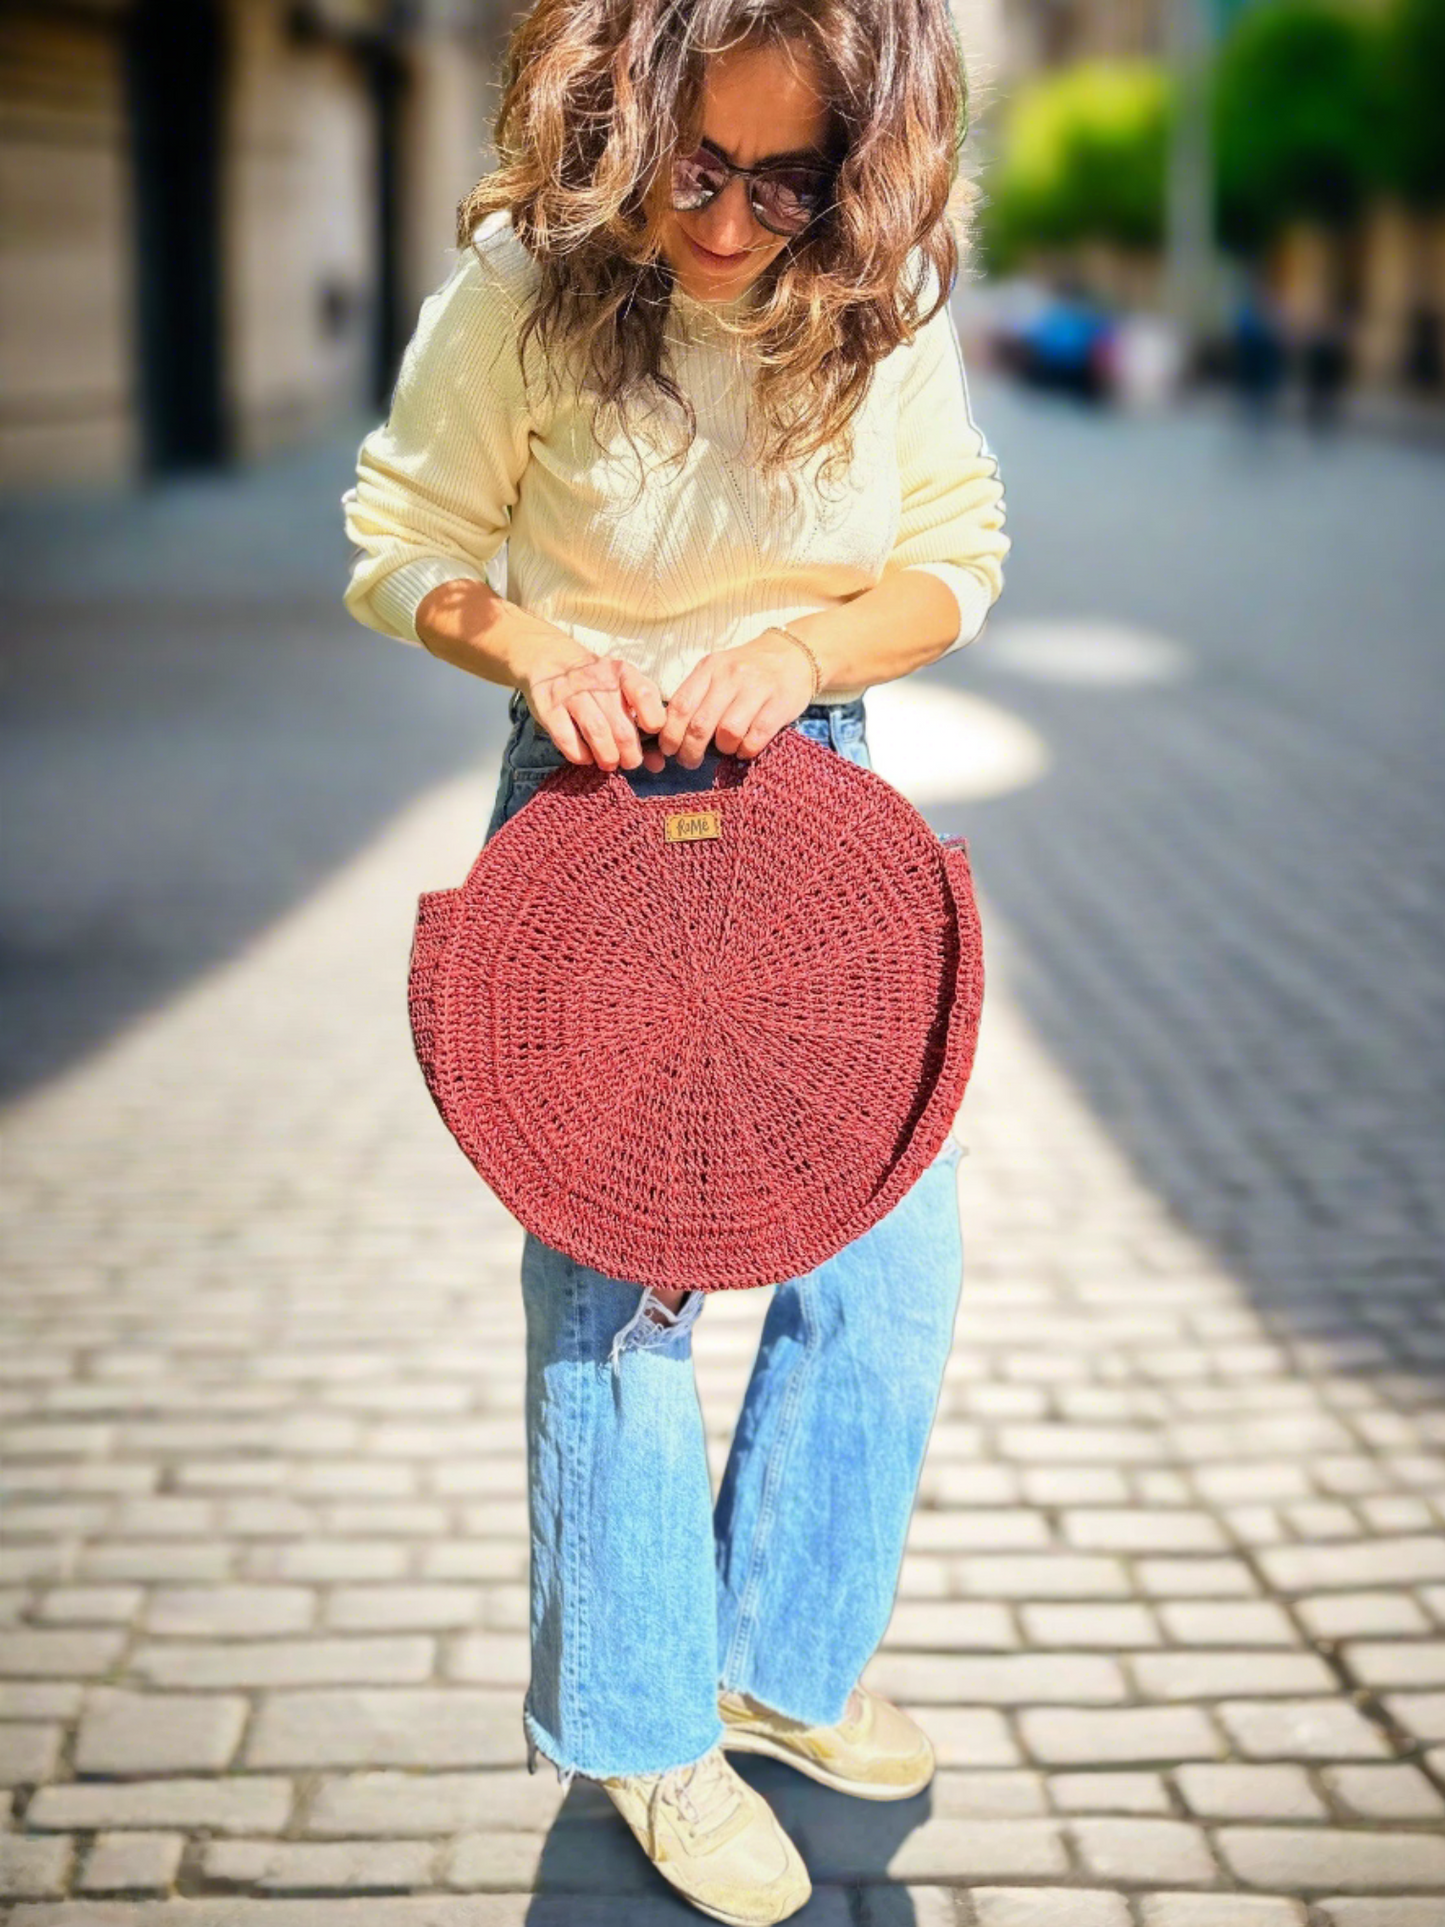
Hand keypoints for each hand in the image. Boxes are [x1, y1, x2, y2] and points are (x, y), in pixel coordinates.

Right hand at [520, 644, 667, 772]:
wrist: (551, 661)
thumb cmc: (597, 684)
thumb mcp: (623, 688)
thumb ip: (644, 720)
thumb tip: (657, 764)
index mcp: (622, 672)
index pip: (645, 694)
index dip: (654, 720)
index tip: (651, 733)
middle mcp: (597, 680)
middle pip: (622, 726)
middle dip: (630, 754)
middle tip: (630, 762)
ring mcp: (571, 694)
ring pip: (596, 731)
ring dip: (607, 756)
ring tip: (610, 763)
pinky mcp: (549, 708)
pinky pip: (567, 738)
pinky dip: (580, 754)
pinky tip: (586, 757)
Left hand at [656, 632, 815, 769]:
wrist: (792, 654)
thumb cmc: (747, 671)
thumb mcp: (717, 671)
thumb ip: (696, 695)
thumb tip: (671, 733)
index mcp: (710, 668)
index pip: (680, 705)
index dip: (670, 734)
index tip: (669, 750)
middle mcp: (731, 676)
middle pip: (700, 724)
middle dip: (690, 751)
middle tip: (691, 761)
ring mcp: (757, 689)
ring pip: (728, 732)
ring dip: (723, 749)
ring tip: (725, 748)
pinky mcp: (780, 704)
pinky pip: (756, 737)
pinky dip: (746, 750)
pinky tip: (745, 749)